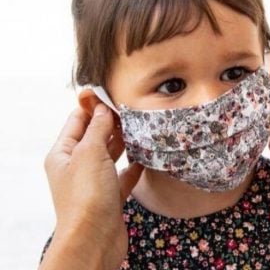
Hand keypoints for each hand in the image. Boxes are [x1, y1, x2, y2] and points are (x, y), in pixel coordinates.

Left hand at [41, 105, 142, 269]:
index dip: (92, 105)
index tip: (111, 92)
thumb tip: (103, 108)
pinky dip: (134, 165)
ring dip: (124, 141)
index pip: (77, 121)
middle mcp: (77, 167)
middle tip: (132, 107)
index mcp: (63, 154)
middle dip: (111, 122)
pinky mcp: (112, 197)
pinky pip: (124, 175)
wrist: (95, 238)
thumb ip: (98, 128)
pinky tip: (146, 156)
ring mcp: (95, 182)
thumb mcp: (90, 152)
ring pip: (111, 154)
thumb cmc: (87, 197)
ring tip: (141, 126)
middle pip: (95, 136)